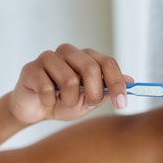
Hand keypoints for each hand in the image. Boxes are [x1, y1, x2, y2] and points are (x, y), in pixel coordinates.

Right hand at [9, 43, 132, 123]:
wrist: (35, 110)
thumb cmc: (63, 102)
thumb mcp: (89, 100)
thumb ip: (107, 89)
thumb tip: (131, 80)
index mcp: (86, 57)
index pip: (108, 63)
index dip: (117, 84)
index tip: (121, 104)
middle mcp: (68, 52)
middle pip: (91, 68)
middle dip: (93, 93)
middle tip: (87, 105)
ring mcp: (48, 57)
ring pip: (70, 80)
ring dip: (68, 100)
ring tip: (62, 103)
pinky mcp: (30, 68)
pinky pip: (47, 88)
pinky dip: (50, 101)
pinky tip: (46, 101)